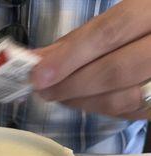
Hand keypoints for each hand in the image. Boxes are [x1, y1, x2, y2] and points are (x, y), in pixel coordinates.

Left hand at [32, 0, 150, 119]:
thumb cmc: (138, 26)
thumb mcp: (114, 19)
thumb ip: (81, 38)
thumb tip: (41, 59)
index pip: (108, 34)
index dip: (70, 56)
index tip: (39, 74)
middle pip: (114, 72)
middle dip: (71, 84)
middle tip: (43, 90)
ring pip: (121, 99)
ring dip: (81, 101)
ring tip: (57, 95)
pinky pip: (127, 113)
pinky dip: (97, 108)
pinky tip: (79, 100)